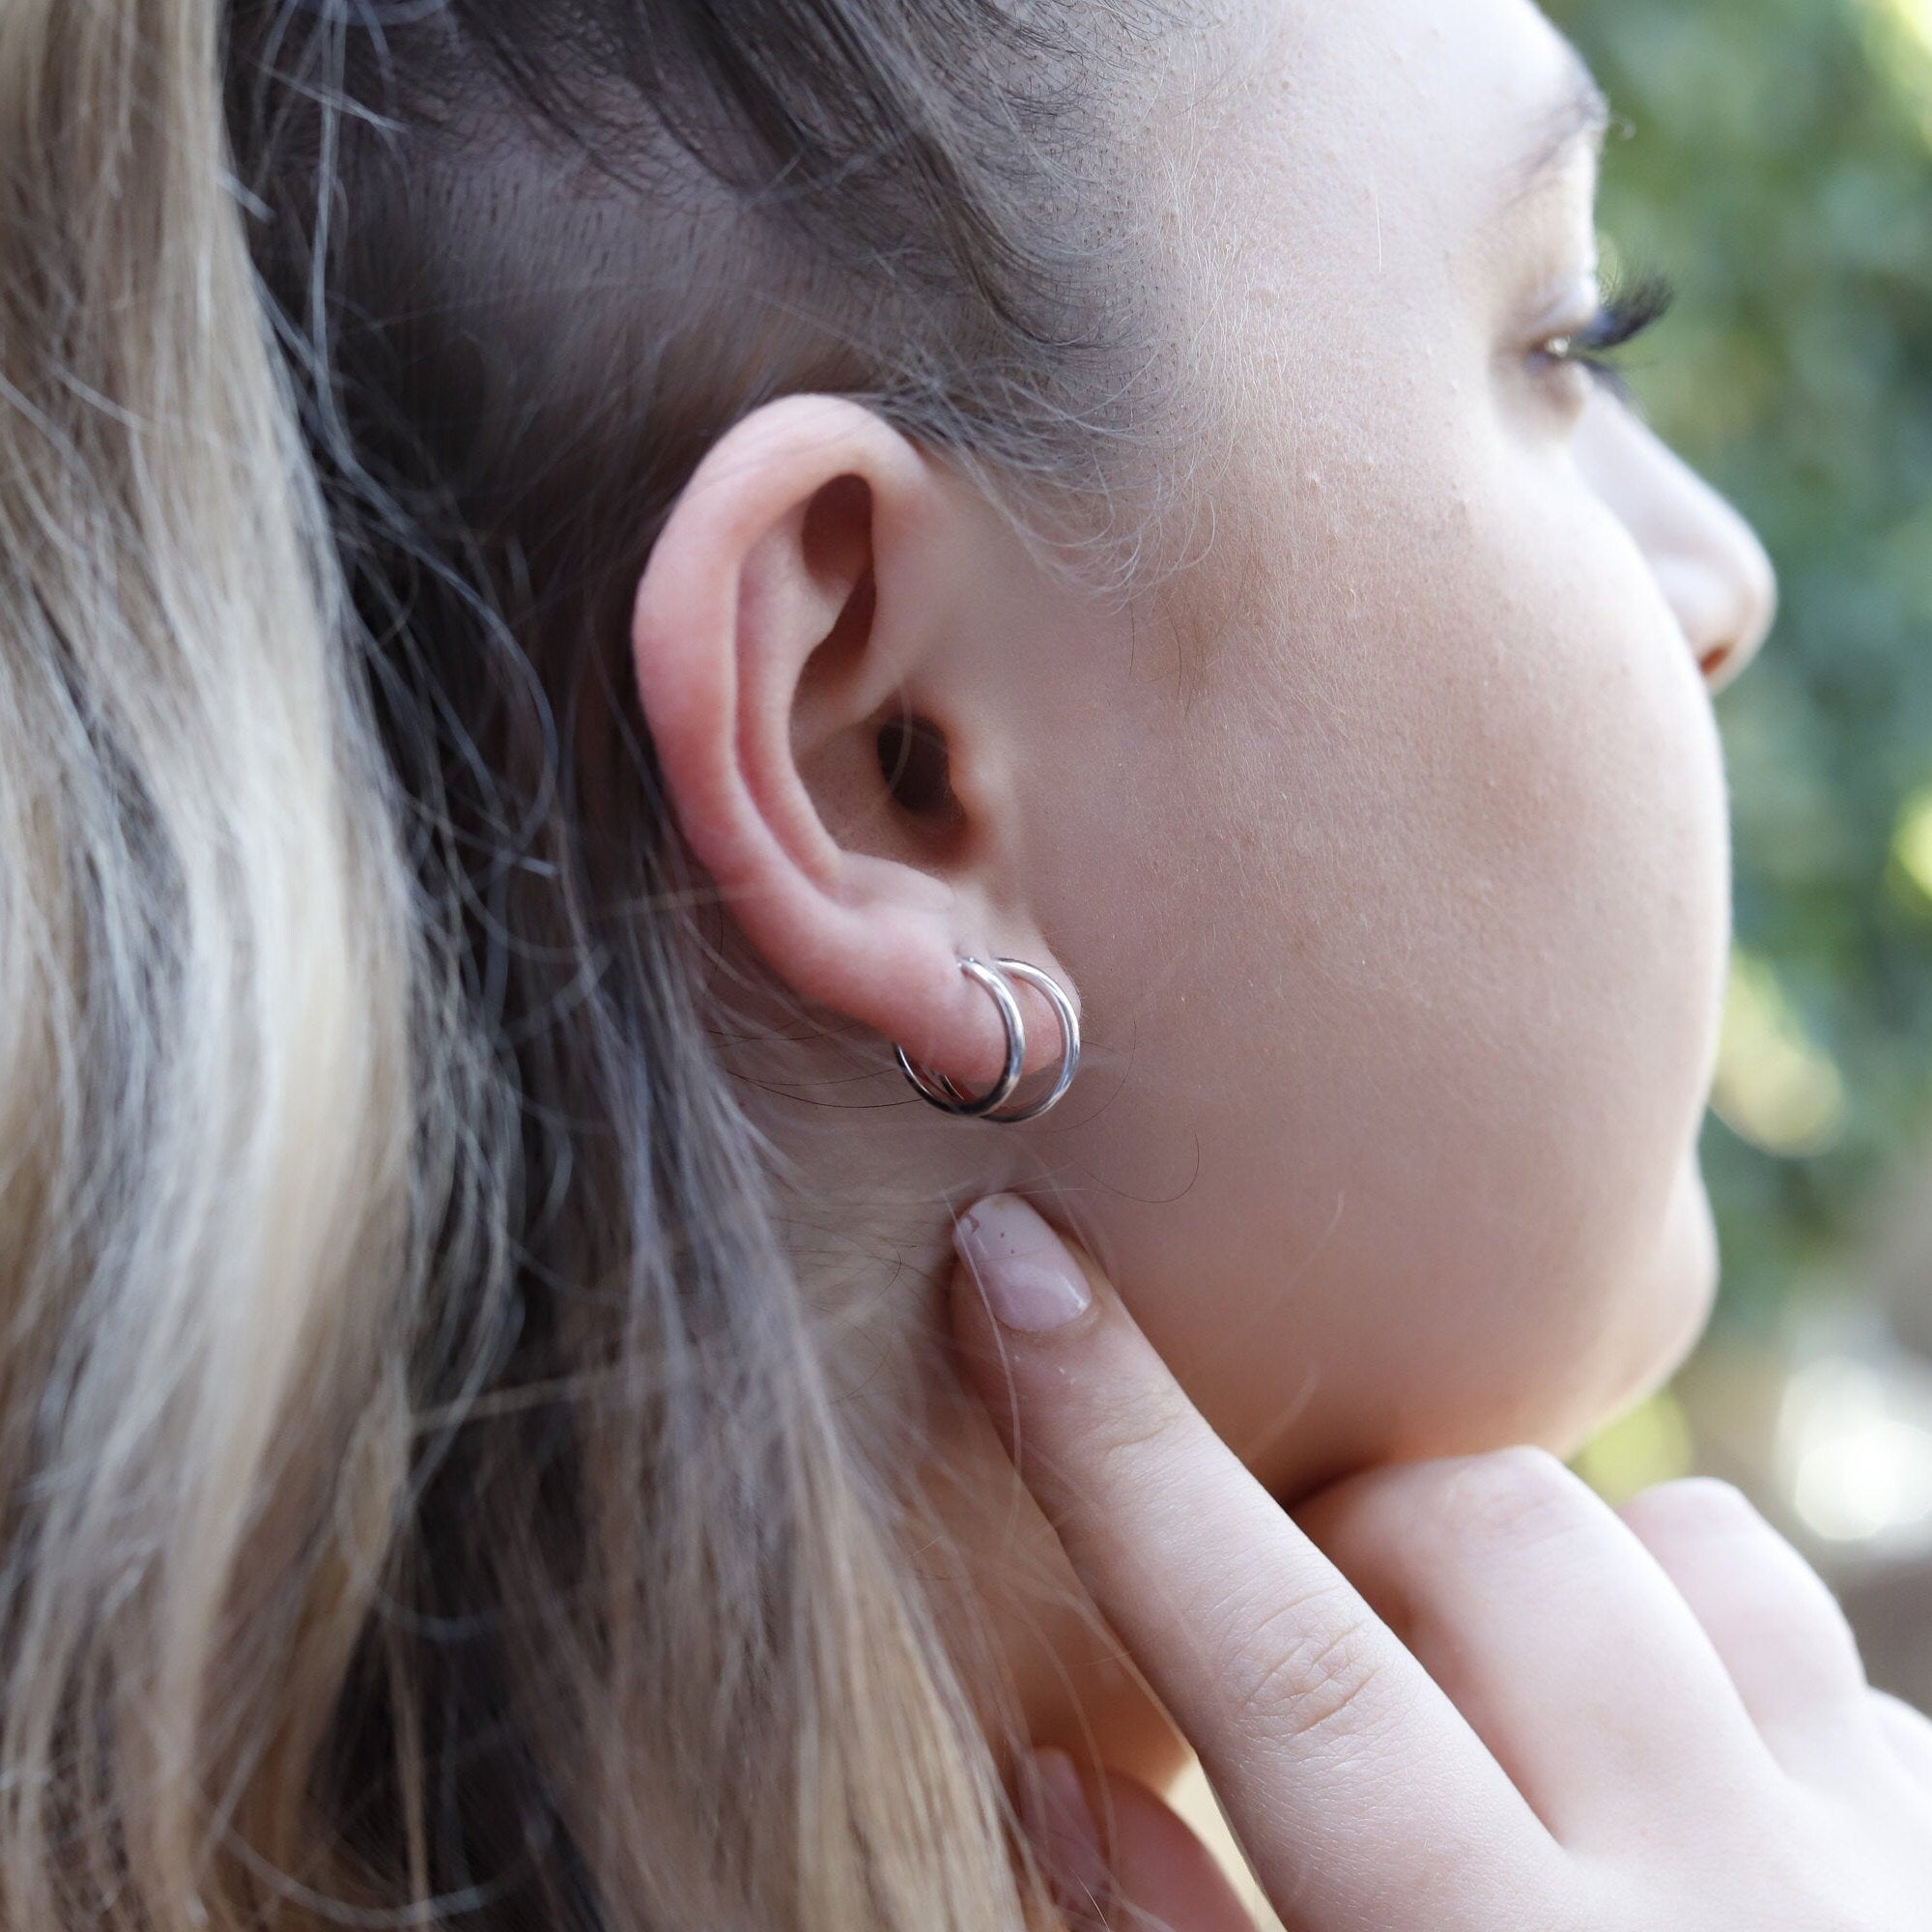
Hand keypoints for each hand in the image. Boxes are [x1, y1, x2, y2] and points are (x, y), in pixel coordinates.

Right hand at [948, 1192, 1931, 1931]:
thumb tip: (1059, 1760)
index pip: (1278, 1664)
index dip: (1116, 1445)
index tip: (1009, 1261)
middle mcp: (1732, 1911)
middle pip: (1476, 1534)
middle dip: (1343, 1524)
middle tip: (1302, 1639)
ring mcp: (1886, 1864)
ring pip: (1664, 1538)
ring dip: (1530, 1574)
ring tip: (1484, 1709)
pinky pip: (1794, 1631)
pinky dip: (1686, 1651)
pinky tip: (1659, 1788)